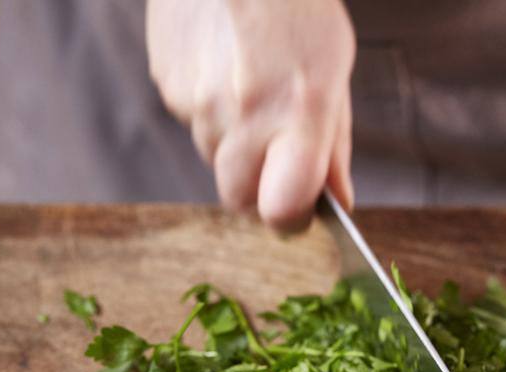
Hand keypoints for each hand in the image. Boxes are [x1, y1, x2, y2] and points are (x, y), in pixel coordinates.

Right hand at [146, 0, 354, 230]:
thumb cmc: (296, 5)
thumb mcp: (334, 71)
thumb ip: (334, 146)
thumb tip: (338, 203)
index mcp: (299, 110)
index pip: (282, 207)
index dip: (289, 217)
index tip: (297, 208)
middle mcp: (245, 112)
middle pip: (238, 197)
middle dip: (256, 186)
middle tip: (274, 147)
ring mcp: (199, 100)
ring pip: (213, 158)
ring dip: (233, 141)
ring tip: (249, 85)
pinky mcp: (168, 84)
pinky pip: (190, 122)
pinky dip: (208, 110)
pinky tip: (223, 67)